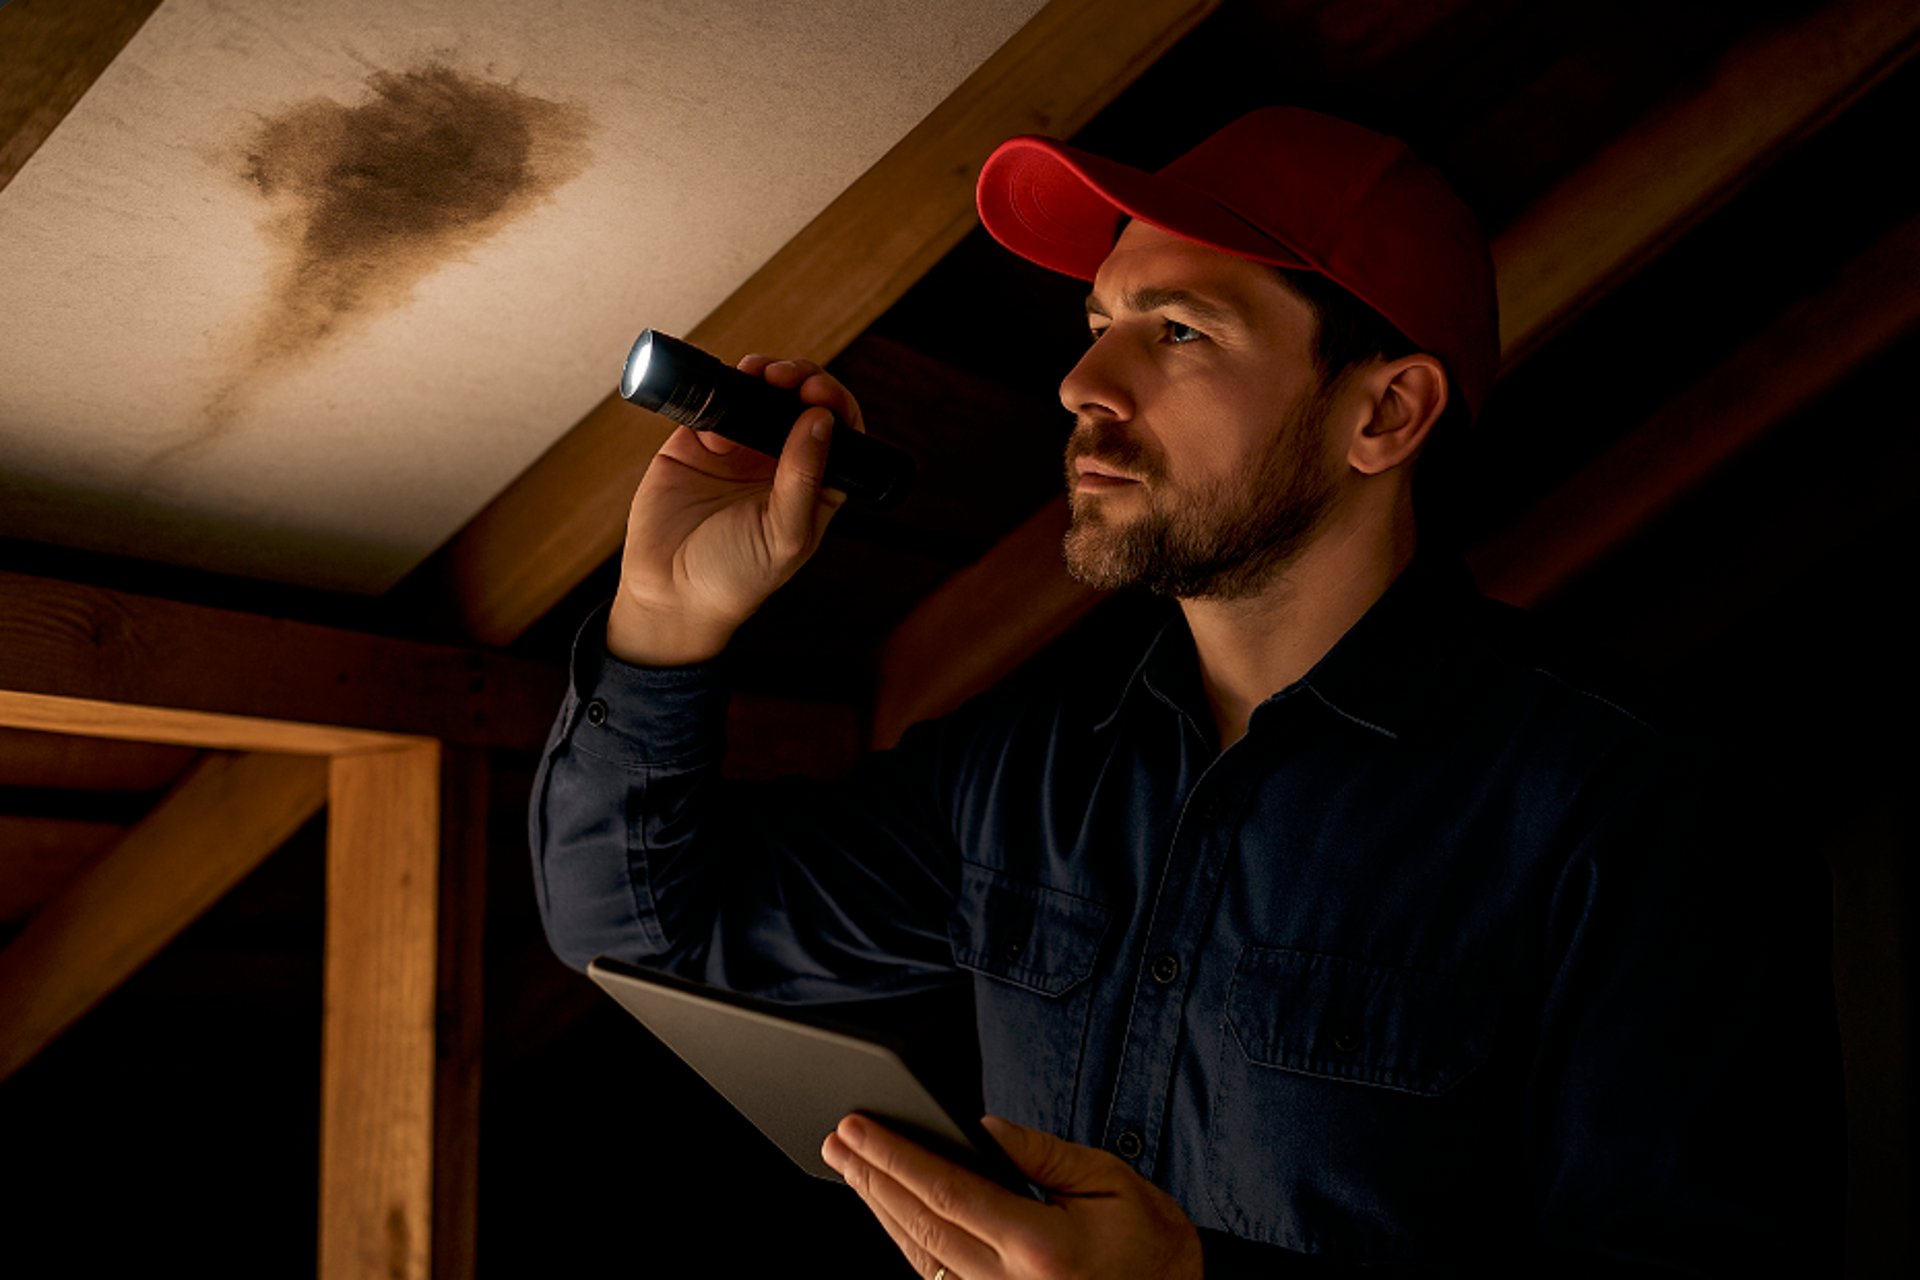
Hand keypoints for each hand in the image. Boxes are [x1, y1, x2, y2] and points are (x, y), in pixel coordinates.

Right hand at [606, 355, 861, 665]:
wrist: (668, 592)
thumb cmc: (736, 576)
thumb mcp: (783, 535)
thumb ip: (804, 478)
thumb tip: (822, 419)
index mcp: (815, 484)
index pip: (840, 430)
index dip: (834, 402)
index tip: (818, 394)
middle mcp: (781, 461)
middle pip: (803, 402)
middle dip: (800, 378)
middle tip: (785, 376)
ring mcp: (740, 448)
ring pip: (761, 393)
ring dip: (764, 373)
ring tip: (757, 372)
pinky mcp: (698, 441)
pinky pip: (715, 400)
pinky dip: (721, 389)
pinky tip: (721, 406)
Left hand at [821, 1113, 1202, 1279]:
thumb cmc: (1153, 1244)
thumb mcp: (1110, 1182)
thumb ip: (1042, 1154)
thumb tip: (980, 1129)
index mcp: (1041, 1247)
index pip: (947, 1193)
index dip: (895, 1157)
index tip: (859, 1127)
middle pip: (920, 1226)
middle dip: (872, 1178)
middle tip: (837, 1141)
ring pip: (920, 1258)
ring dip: (880, 1210)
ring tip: (851, 1168)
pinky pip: (939, 1279)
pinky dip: (909, 1242)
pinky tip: (890, 1212)